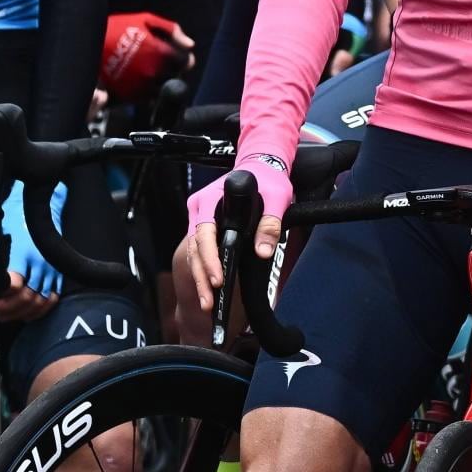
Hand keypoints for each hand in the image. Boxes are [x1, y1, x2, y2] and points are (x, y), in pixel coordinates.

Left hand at [0, 182, 64, 319]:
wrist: (40, 209)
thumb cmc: (16, 221)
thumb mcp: (0, 237)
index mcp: (23, 254)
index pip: (16, 285)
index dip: (4, 297)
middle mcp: (39, 264)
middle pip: (28, 298)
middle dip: (9, 308)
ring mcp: (51, 269)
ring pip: (40, 301)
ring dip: (22, 312)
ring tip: (7, 315)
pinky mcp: (58, 272)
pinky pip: (53, 298)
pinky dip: (40, 310)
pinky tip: (28, 313)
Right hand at [98, 11, 192, 100]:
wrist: (87, 43)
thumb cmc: (118, 28)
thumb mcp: (146, 19)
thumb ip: (172, 30)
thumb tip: (190, 45)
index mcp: (161, 53)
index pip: (186, 62)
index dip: (184, 59)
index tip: (178, 56)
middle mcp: (154, 73)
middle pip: (176, 78)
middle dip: (173, 71)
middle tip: (162, 64)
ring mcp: (141, 86)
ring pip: (162, 91)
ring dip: (161, 83)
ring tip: (150, 72)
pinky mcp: (129, 96)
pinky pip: (146, 99)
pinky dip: (147, 92)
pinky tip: (140, 80)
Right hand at [185, 155, 295, 314]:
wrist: (260, 166)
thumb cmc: (267, 180)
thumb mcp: (277, 197)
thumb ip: (270, 223)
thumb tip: (262, 251)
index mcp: (210, 199)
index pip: (205, 233)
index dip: (210, 259)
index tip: (218, 280)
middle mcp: (199, 209)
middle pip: (195, 248)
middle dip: (202, 277)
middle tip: (210, 302)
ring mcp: (198, 218)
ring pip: (194, 253)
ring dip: (200, 279)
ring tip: (208, 304)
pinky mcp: (203, 226)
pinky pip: (199, 251)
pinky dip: (203, 271)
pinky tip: (209, 291)